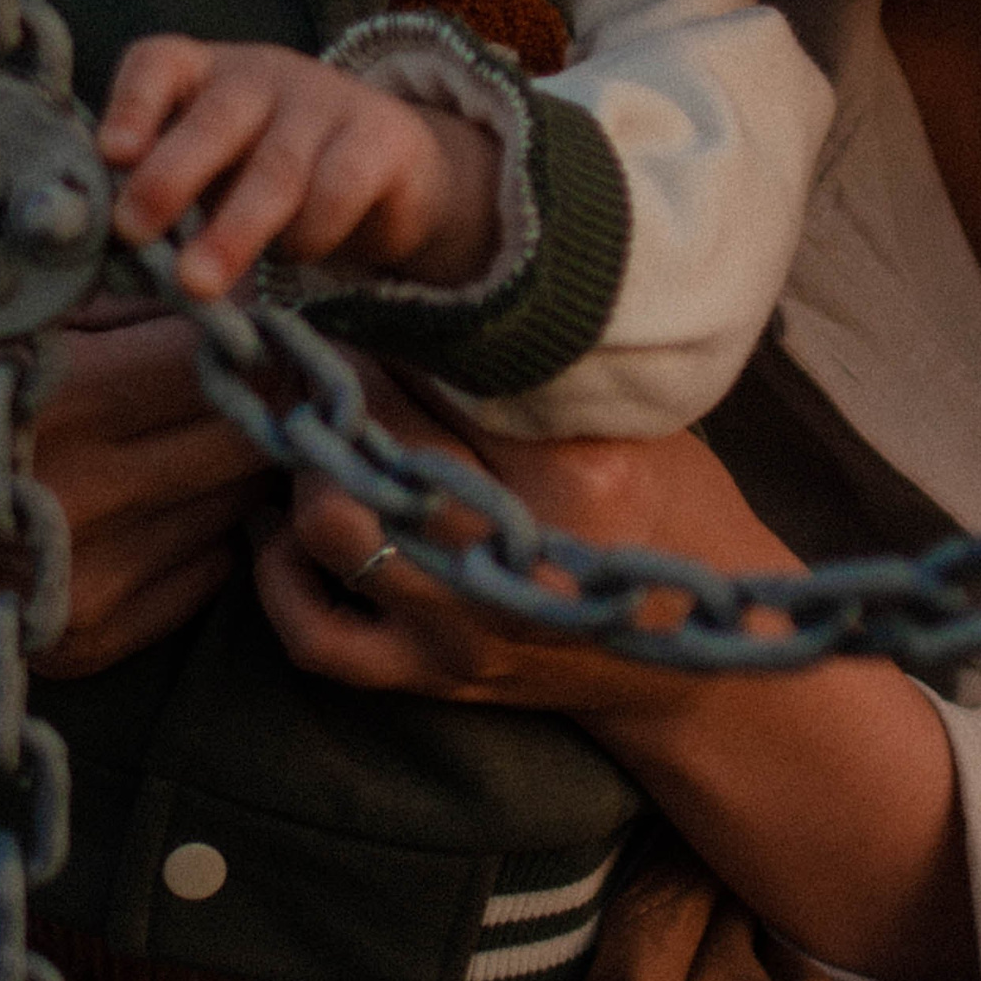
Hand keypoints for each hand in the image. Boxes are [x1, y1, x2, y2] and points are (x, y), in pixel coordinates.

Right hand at [0, 302, 271, 754]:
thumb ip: (111, 295)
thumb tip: (233, 279)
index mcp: (47, 407)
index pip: (212, 367)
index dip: (251, 332)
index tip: (256, 311)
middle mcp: (77, 508)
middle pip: (245, 442)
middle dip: (259, 394)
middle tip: (251, 361)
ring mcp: (86, 585)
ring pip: (235, 505)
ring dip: (229, 458)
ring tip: (187, 419)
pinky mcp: (92, 638)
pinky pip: (206, 566)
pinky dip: (199, 521)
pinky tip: (150, 487)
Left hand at [102, 36, 501, 299]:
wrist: (388, 168)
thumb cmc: (268, 173)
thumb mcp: (213, 171)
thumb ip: (166, 195)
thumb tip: (113, 254)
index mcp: (204, 74)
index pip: (159, 64)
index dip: (131, 105)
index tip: (111, 156)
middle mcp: (260, 75)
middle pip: (214, 120)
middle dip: (169, 178)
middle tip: (134, 232)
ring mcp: (324, 100)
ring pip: (274, 168)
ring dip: (232, 231)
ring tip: (198, 284)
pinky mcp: (380, 137)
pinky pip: (339, 188)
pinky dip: (310, 231)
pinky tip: (294, 255)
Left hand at [258, 364, 978, 980]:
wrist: (702, 670)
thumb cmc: (678, 523)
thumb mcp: (643, 430)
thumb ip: (548, 379)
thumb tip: (438, 304)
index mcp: (580, 475)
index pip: (450, 379)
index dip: (393, 334)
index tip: (367, 305)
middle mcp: (513, 556)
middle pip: (378, 444)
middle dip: (336, 388)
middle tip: (317, 352)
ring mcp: (465, 624)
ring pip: (333, 527)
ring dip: (304, 468)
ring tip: (307, 428)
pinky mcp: (435, 676)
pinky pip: (317, 636)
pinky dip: (281, 578)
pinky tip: (278, 526)